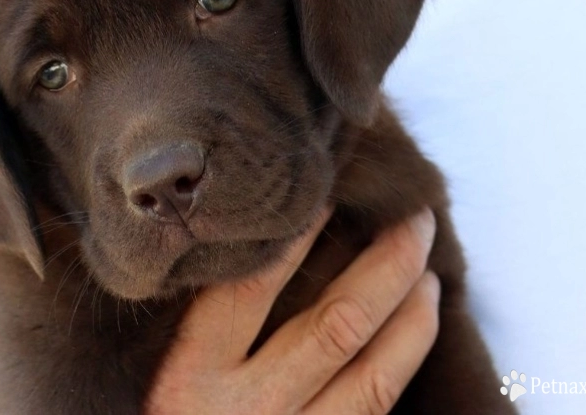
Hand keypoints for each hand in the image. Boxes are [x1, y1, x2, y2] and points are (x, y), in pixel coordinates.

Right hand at [145, 207, 439, 414]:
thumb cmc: (158, 414)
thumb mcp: (156, 366)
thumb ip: (193, 315)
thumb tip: (249, 239)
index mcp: (193, 373)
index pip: (253, 287)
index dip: (298, 235)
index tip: (330, 193)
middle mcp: (247, 409)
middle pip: (337, 326)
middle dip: (389, 265)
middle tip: (416, 217)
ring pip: (374, 376)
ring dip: (412, 315)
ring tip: (430, 268)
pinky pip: (376, 409)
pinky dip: (405, 360)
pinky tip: (418, 326)